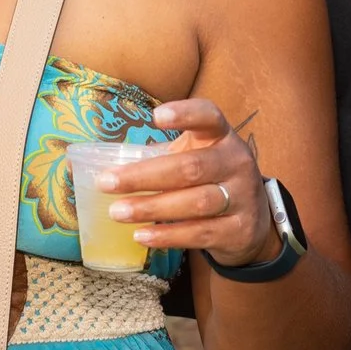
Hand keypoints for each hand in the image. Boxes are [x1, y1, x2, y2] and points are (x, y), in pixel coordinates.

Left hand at [95, 99, 276, 268]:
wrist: (253, 221)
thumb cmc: (210, 180)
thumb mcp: (193, 157)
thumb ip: (157, 157)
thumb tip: (97, 165)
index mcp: (222, 137)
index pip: (209, 117)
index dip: (185, 114)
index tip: (156, 116)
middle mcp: (237, 162)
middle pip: (190, 167)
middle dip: (144, 176)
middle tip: (107, 183)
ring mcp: (242, 197)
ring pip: (195, 203)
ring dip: (151, 207)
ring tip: (118, 212)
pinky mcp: (239, 230)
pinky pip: (199, 233)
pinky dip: (167, 235)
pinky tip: (141, 235)